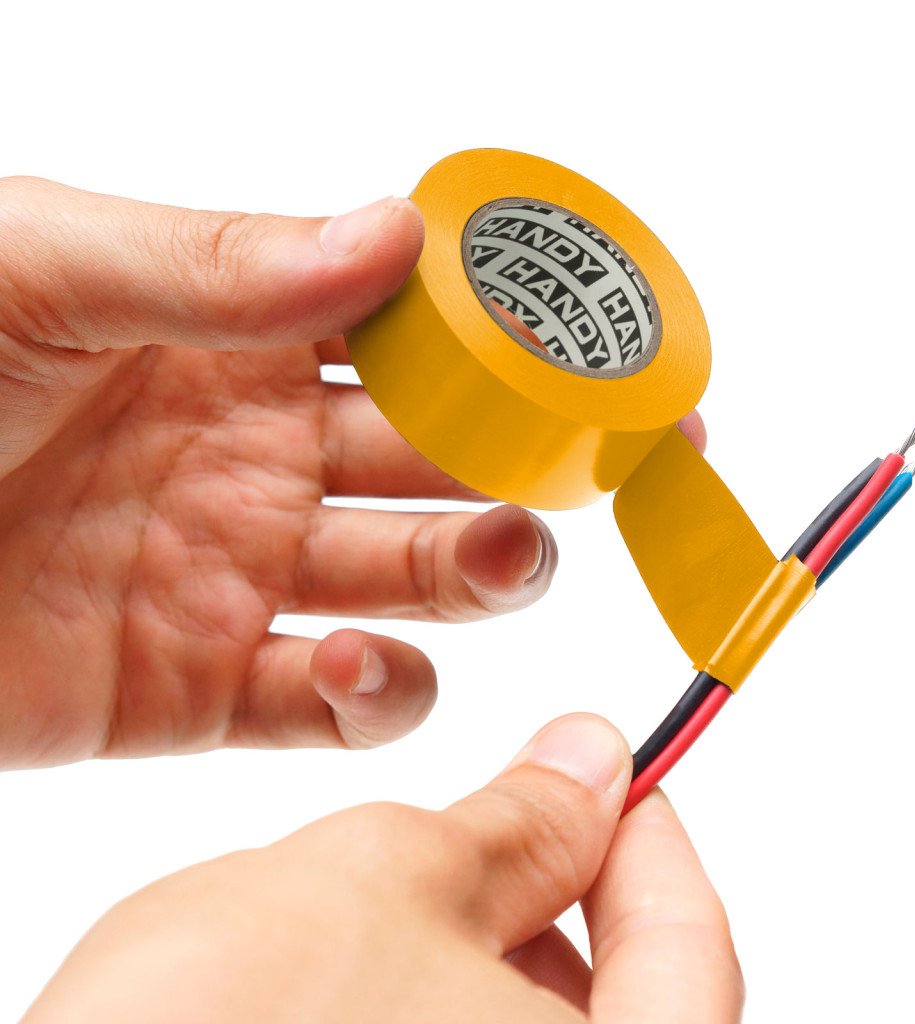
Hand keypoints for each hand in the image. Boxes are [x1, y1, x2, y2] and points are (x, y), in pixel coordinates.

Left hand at [0, 177, 557, 767]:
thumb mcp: (38, 270)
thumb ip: (219, 263)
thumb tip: (394, 234)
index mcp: (239, 340)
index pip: (414, 333)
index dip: (514, 340)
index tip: (600, 357)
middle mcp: (262, 456)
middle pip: (442, 462)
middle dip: (527, 463)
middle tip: (589, 469)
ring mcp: (243, 574)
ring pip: (417, 582)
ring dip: (486, 573)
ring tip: (510, 558)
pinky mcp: (206, 688)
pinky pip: (330, 702)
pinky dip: (373, 693)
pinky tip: (355, 664)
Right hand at [22, 714, 742, 1022]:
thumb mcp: (389, 878)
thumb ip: (515, 821)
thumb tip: (592, 761)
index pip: (691, 942)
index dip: (648, 834)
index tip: (611, 774)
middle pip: (625, 1005)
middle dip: (559, 895)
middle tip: (504, 823)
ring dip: (487, 956)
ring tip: (404, 901)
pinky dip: (432, 1013)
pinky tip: (364, 980)